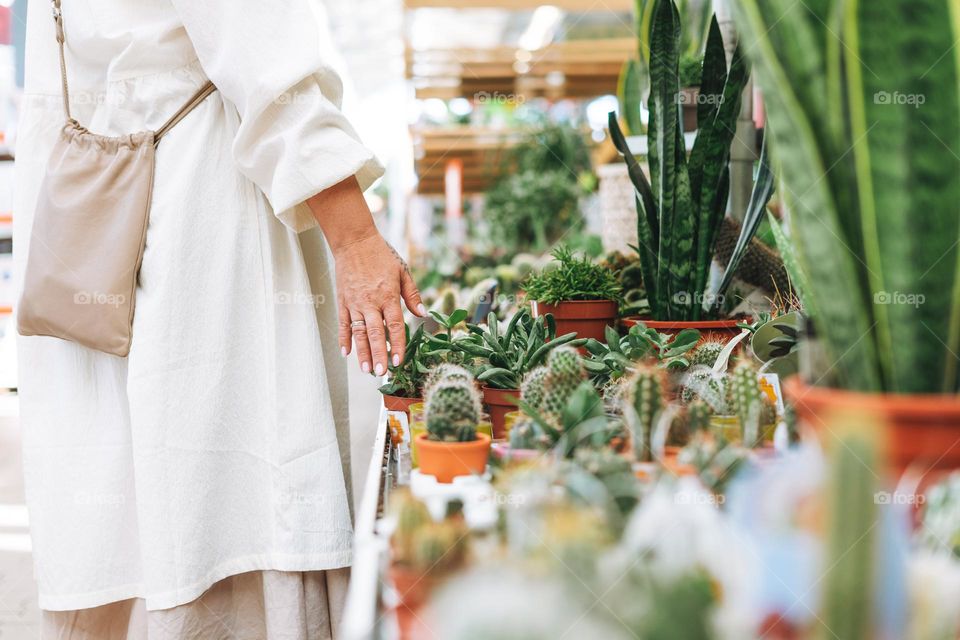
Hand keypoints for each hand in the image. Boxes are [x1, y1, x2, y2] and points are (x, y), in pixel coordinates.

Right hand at [306, 176, 424, 375]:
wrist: (354, 241)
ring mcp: (354, 303)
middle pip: (376, 334)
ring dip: (362, 352)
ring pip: (359, 332)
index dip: (398, 345)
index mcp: (388, 296)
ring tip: (365, 369)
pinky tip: (346, 353)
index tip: (399, 361)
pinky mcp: (343, 301)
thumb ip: (412, 294)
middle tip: (381, 373)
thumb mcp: (402, 271)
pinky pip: (343, 323)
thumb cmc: (381, 255)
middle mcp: (370, 302)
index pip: (395, 325)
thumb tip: (423, 313)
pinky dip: (344, 338)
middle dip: (379, 355)